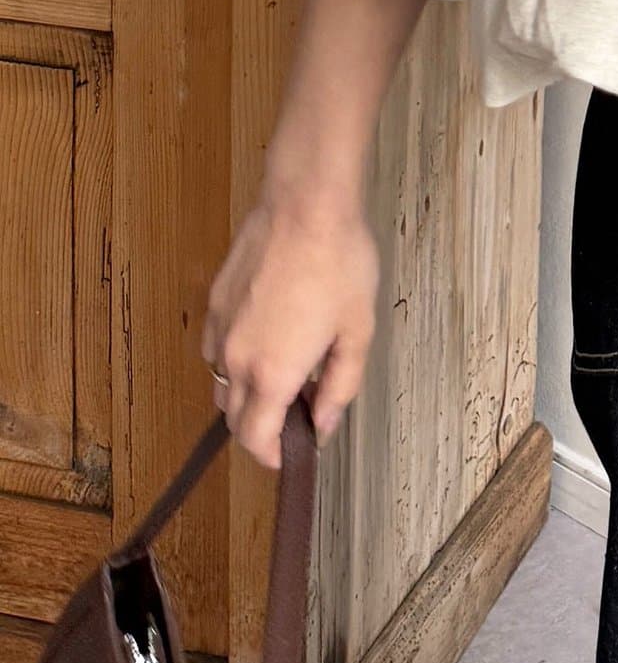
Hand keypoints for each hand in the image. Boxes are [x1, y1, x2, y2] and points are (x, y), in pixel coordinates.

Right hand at [201, 188, 378, 468]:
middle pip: (235, 418)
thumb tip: (322, 423)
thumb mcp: (357, 330)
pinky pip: (215, 349)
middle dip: (261, 429)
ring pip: (221, 384)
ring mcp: (219, 329)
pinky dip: (233, 360)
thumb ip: (339, 386)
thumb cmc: (339, 264)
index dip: (272, 456)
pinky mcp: (214, 302)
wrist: (306, 206)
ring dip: (245, 395)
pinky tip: (264, 340)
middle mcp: (237, 359)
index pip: (256, 439)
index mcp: (273, 374)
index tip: (291, 453)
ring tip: (282, 376)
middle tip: (295, 413)